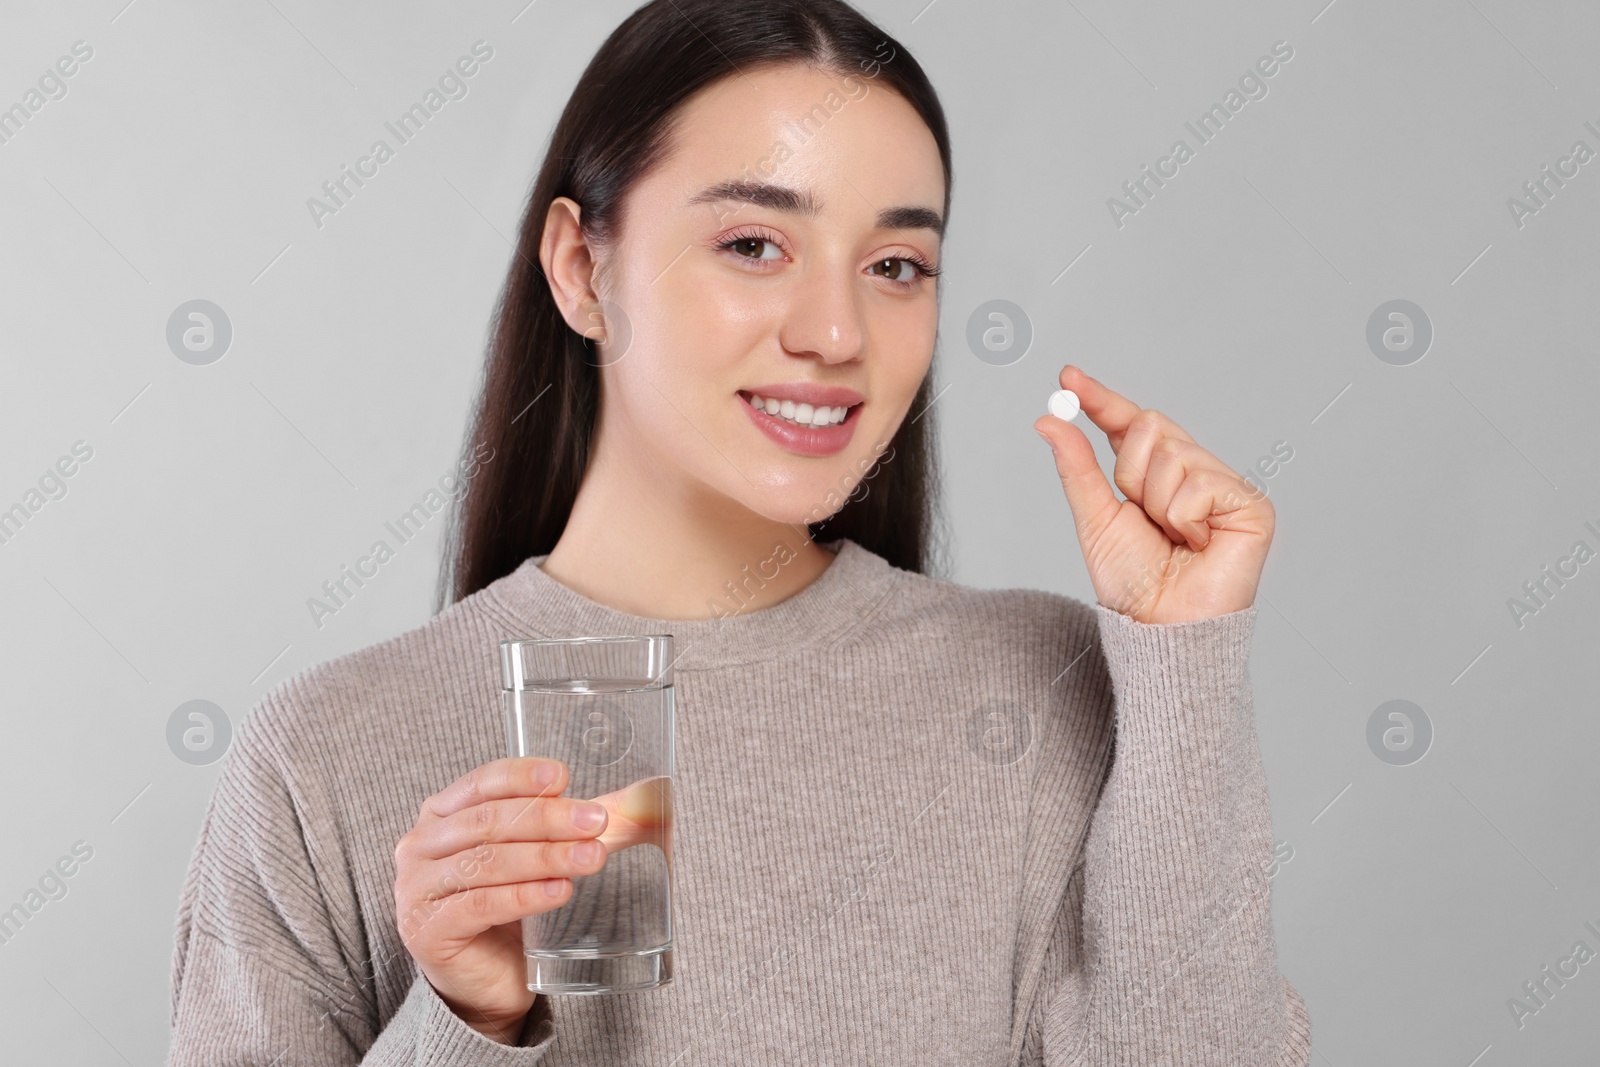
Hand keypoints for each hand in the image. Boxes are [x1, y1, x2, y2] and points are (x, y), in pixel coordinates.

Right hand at [393, 757, 608, 1042]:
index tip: (564, 777)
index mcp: (439, 814)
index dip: (522, 777)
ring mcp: (417, 890)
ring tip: (592, 858)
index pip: (481, 783)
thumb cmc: (509, 909)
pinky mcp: (428, 932)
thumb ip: (577, 824)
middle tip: (595, 823)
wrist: (486, 982)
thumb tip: (646, 798)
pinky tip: (560, 891)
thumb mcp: (537, 854)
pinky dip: (526, 895)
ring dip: (546, 856)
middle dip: (548, 819)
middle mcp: (419, 847)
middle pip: (489, 822)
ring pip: (488, 862)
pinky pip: (481, 905)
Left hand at [1032, 365, 1273, 623]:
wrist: (1162, 627)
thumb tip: (1048, 420)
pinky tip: (1199, 545)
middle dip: (1130, 471)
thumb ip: (1077, 466)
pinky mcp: (1251, 504)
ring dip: (1157, 503)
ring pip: (1173, 453)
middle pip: (1149, 425)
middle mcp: (1191, 471)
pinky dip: (1185, 518)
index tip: (1066, 376)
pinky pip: (1200, 483)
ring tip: (1174, 539)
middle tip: (1141, 515)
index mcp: (1153, 474)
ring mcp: (1224, 485)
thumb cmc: (1133, 583)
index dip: (1100, 398)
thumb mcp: (1095, 518)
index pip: (1127, 422)